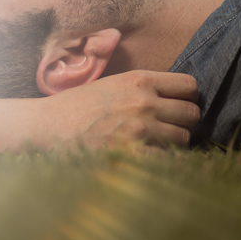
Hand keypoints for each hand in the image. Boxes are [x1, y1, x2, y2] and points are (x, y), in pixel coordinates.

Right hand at [41, 70, 199, 148]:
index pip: (189, 85)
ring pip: (184, 137)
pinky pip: (170, 158)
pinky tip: (145, 156)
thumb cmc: (76, 105)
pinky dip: (162, 159)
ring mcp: (142, 128)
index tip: (176, 104)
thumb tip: (172, 99)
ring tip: (153, 142)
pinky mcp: (136, 153)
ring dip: (172, 142)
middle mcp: (145, 102)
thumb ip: (141, 88)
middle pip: (192, 113)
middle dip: (182, 121)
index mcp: (139, 80)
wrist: (48, 125)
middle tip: (166, 126)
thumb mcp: (111, 84)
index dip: (186, 96)